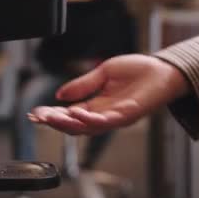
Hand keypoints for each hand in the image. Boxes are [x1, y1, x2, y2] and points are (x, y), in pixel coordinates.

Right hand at [29, 54, 189, 134]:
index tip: (35, 112)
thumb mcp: (103, 73)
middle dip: (54, 121)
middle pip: (74, 124)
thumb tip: (60, 94)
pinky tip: (76, 113)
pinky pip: (106, 121)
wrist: (163, 71)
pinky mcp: (128, 115)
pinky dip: (90, 119)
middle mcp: (104, 115)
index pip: (69, 114)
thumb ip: (83, 84)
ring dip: (67, 123)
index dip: (52, 114)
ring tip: (50, 117)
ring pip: (87, 126)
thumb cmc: (138, 71)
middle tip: (38, 117)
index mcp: (97, 105)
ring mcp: (116, 117)